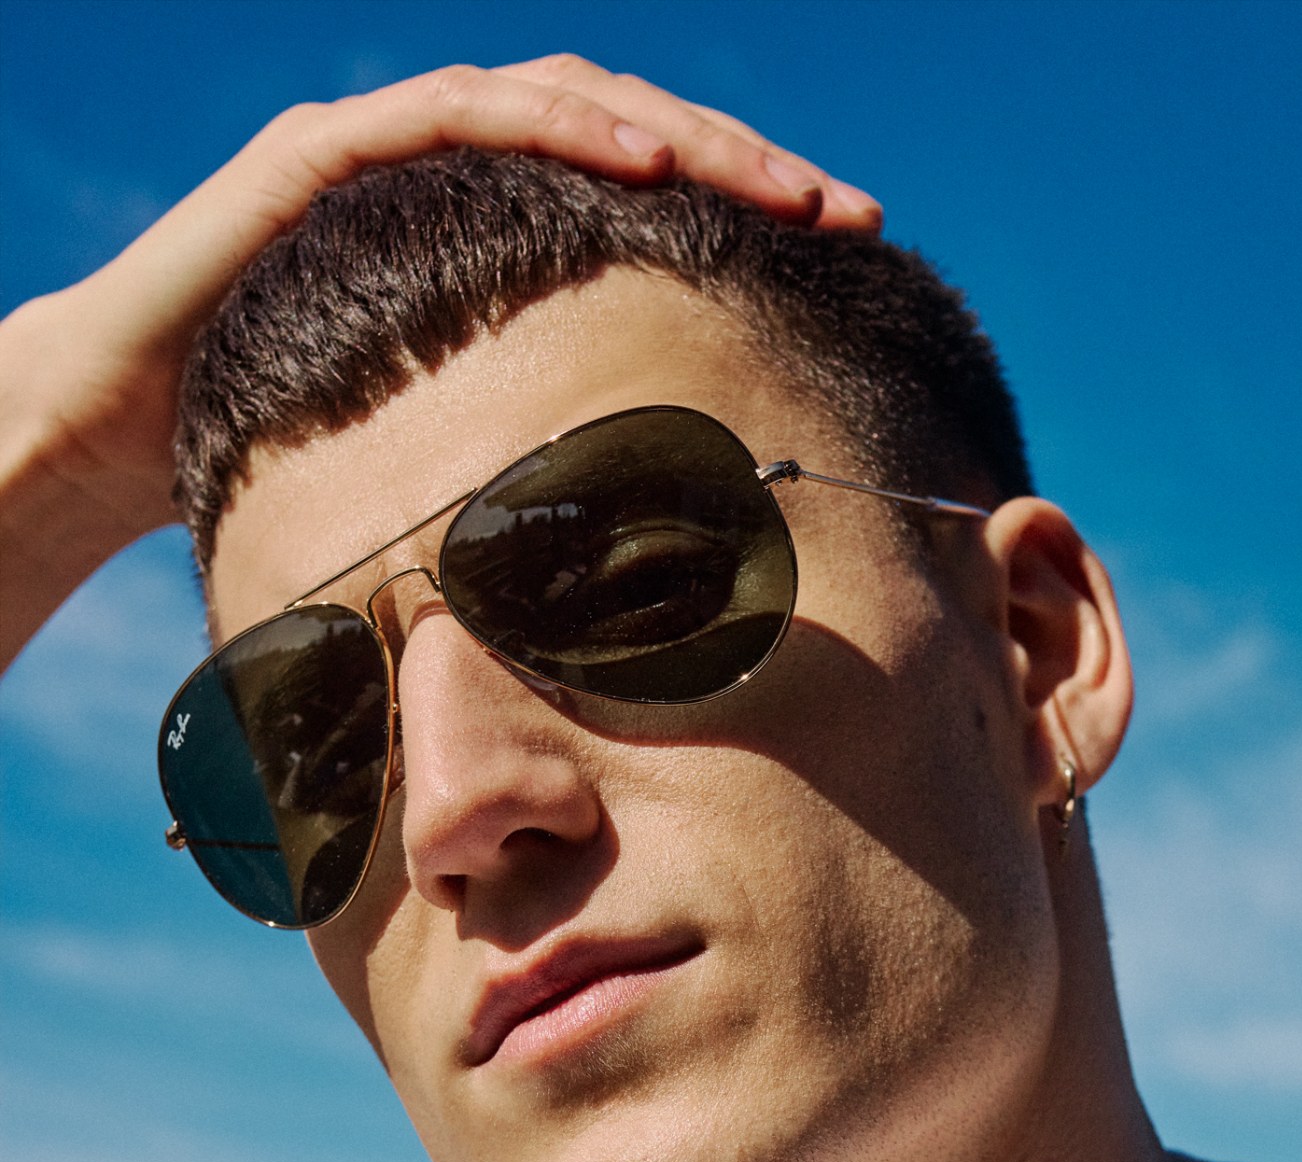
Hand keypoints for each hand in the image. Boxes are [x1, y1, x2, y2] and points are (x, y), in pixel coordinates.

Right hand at [0, 58, 879, 661]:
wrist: (119, 433)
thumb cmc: (282, 464)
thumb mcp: (454, 473)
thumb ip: (547, 483)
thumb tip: (673, 589)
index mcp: (496, 242)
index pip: (646, 198)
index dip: (748, 220)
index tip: (846, 263)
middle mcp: (454, 174)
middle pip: (632, 134)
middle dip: (749, 164)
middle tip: (851, 214)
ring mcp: (389, 145)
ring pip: (568, 100)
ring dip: (687, 134)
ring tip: (782, 185)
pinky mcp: (328, 149)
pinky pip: (464, 111)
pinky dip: (562, 125)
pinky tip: (649, 162)